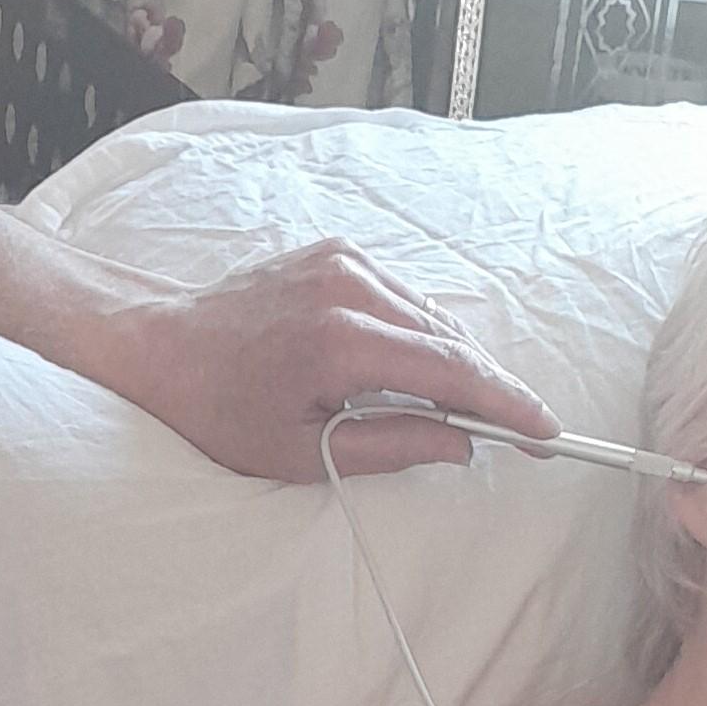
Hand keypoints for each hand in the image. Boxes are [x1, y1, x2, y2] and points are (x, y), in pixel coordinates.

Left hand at [111, 238, 559, 482]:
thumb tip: (458, 444)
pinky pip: (403, 296)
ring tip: (478, 406)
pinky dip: (424, 331)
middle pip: (449, 338)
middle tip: (526, 426)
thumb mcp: (298, 453)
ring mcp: (343, 261)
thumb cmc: (219, 410)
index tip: (544, 430)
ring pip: (430, 314)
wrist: (162, 345)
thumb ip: (386, 447)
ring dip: (459, 359)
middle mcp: (348, 287)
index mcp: (338, 342)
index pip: (447, 371)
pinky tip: (428, 366)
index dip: (504, 403)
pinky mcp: (336, 253)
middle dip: (491, 385)